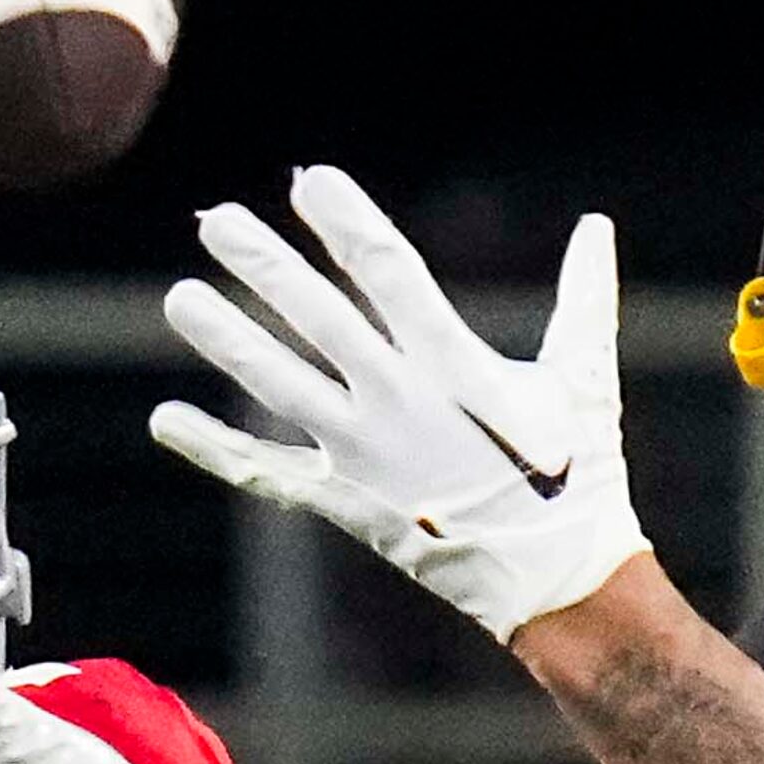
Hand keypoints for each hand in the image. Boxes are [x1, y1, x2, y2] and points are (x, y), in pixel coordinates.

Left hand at [148, 165, 649, 642]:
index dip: (348, 223)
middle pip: (320, 321)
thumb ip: (584, 299)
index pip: (391, 274)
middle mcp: (400, 405)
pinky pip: (266, 473)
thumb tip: (598, 225)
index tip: (311, 180)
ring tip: (180, 296)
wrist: (556, 582)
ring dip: (227, 341)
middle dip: (266, 267)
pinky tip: (165, 418)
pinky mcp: (345, 504)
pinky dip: (214, 448)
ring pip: (281, 387)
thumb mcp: (587, 383)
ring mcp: (364, 457)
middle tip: (217, 220)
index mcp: (457, 367)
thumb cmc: (579, 477)